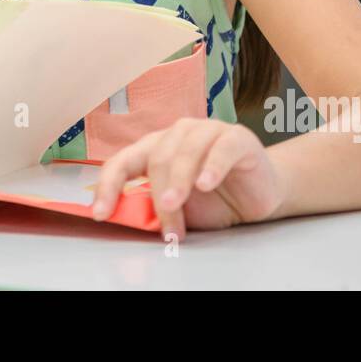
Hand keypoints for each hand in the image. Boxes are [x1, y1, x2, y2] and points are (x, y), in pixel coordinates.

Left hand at [90, 118, 284, 239]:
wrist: (258, 196)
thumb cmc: (214, 200)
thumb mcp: (180, 208)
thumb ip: (156, 206)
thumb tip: (125, 217)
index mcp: (156, 147)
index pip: (122, 162)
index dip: (108, 186)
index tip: (101, 213)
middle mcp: (178, 133)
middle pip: (156, 160)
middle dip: (158, 198)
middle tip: (168, 230)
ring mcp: (207, 131)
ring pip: (184, 152)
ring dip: (178, 183)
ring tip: (176, 208)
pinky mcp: (237, 137)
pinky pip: (220, 148)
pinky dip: (211, 166)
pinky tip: (206, 184)